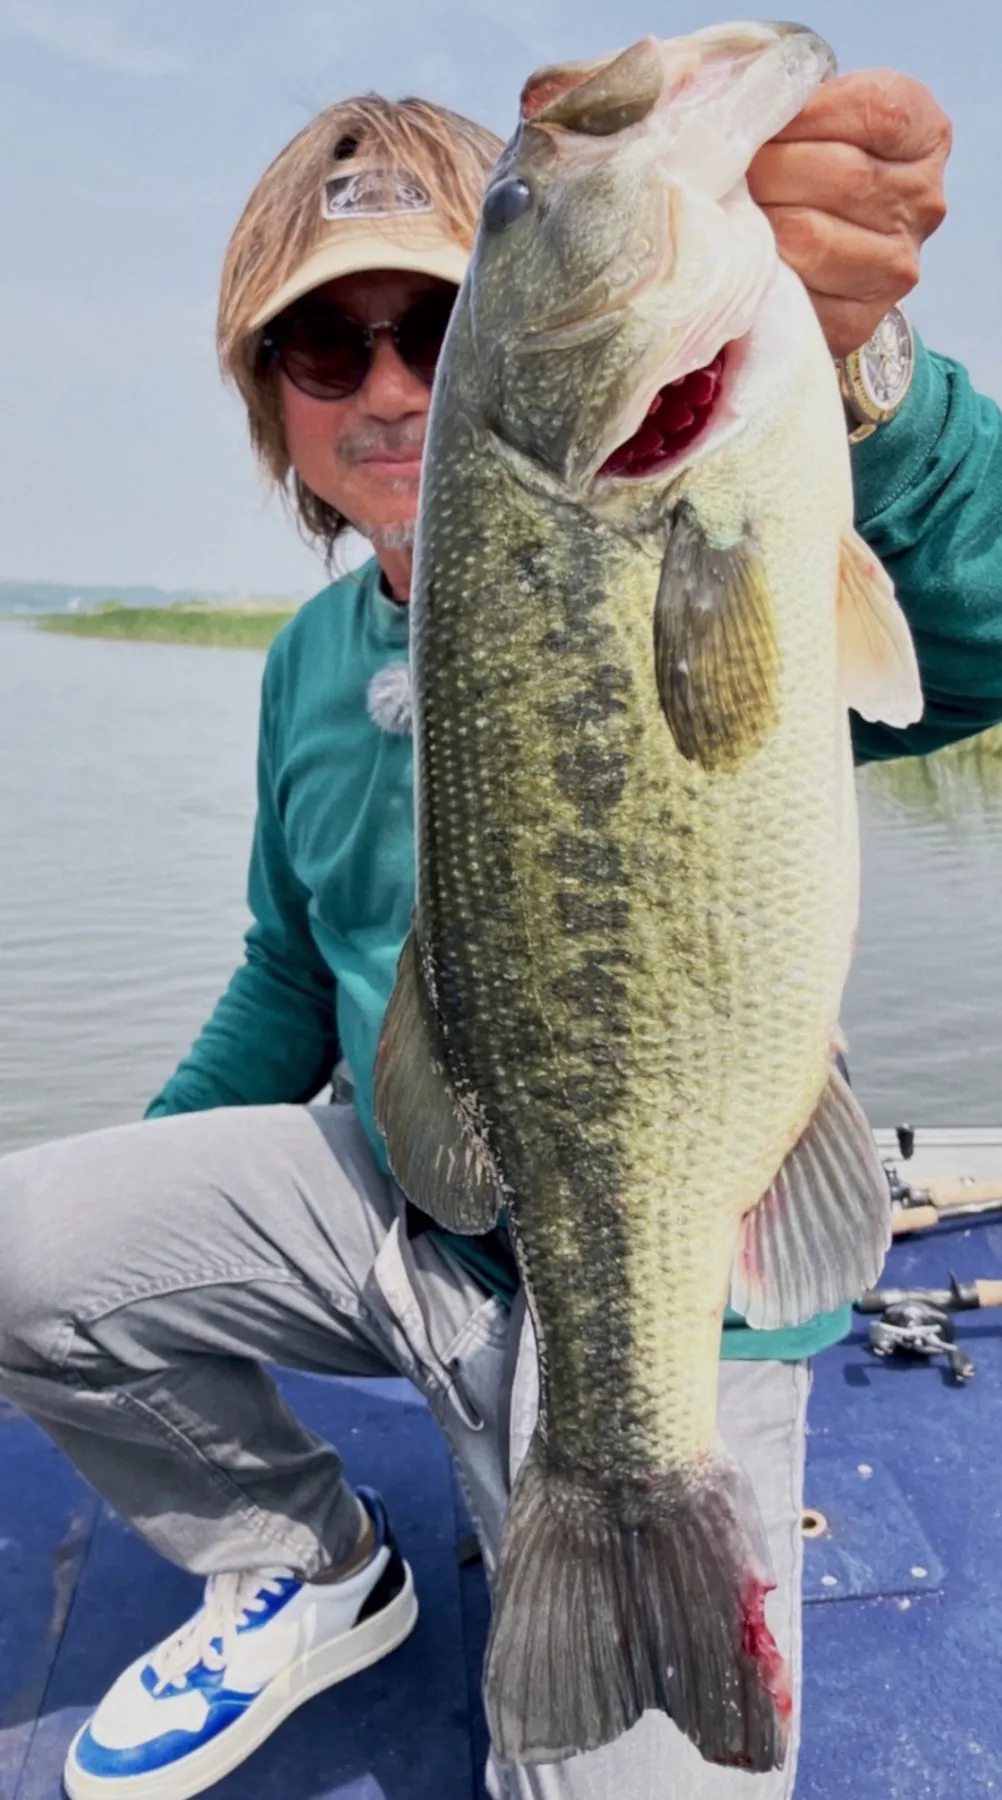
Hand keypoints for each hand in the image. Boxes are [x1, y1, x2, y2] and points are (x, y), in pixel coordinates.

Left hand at [748, 70, 951, 356]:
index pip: (877, 112)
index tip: (765, 119)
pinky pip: (798, 294)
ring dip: (757, 224)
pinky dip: (759, 273)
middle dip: (769, 170)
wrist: (817, 241)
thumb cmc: (807, 159)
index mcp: (926, 136)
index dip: (808, 113)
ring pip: (812, 237)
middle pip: (842, 177)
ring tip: (733, 212)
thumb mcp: (819, 109)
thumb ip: (794, 97)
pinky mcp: (857, 322)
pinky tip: (745, 257)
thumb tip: (734, 106)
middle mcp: (923, 204)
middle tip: (729, 172)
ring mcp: (896, 268)